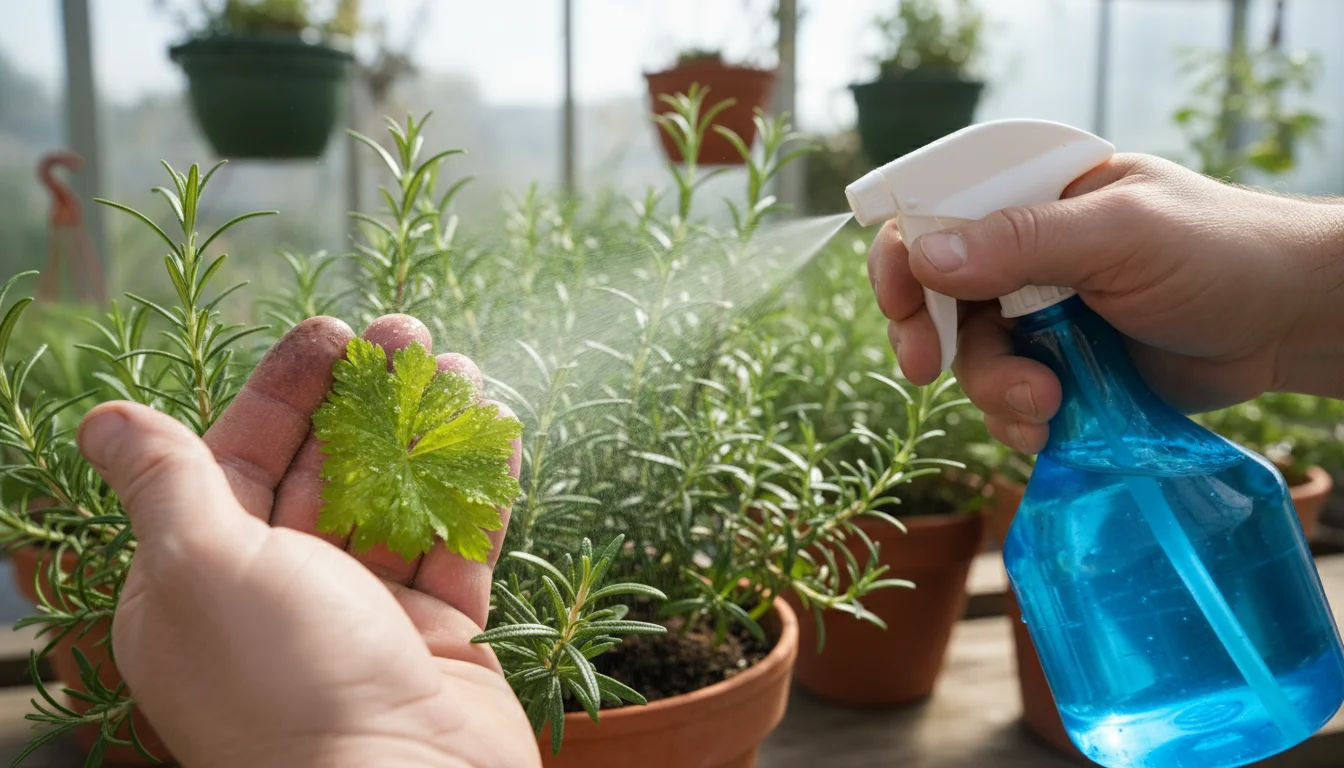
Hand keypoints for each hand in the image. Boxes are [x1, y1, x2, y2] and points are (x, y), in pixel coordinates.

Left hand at [76, 315, 538, 767]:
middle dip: (365, 397)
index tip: (330, 334)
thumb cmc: (283, 682)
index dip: (282, 391)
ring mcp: (367, 616)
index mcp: (206, 579)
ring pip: (399, 500)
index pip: (238, 460)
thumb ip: (167, 481)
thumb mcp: (204, 565)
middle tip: (407, 332)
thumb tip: (105, 419)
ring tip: (460, 367)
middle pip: (325, 471)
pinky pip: (460, 544)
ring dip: (427, 430)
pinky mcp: (439, 634)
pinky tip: (497, 427)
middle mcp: (283, 595)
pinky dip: (478, 487)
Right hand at [867, 154, 1343, 452]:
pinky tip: (1051, 427)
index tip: (900, 304)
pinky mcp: (1056, 370)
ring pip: (967, 358)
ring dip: (993, 388)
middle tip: (926, 370)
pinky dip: (1016, 420)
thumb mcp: (1121, 234)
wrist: (1287, 326)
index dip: (902, 255)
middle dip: (927, 336)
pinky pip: (1004, 401)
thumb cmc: (1220, 252)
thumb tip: (924, 254)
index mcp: (1031, 196)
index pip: (934, 212)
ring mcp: (1035, 315)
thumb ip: (1023, 241)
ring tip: (1048, 402)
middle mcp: (1021, 254)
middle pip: (931, 294)